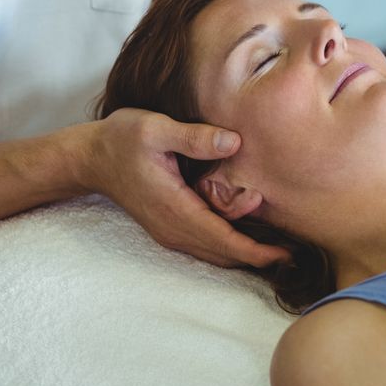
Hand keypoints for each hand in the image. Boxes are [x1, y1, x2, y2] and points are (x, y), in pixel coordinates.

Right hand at [80, 108, 289, 268]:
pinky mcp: (168, 226)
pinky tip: (246, 234)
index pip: (223, 241)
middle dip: (258, 257)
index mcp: (174, 208)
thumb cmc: (122, 139)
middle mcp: (173, 228)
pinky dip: (228, 245)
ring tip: (278, 247)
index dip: (256, 251)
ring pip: (214, 253)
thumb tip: (235, 142)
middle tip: (295, 252)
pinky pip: (204, 245)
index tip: (285, 253)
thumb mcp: (156, 128)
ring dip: (244, 253)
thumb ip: (195, 138)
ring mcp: (169, 230)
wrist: (90, 157)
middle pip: (223, 254)